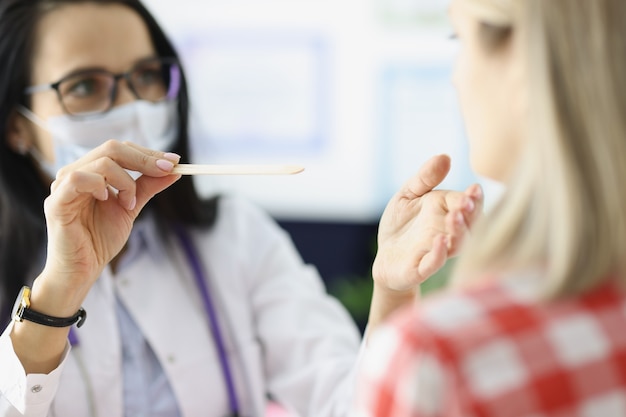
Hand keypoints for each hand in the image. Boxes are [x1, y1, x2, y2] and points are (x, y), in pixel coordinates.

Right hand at [35, 140, 180, 312]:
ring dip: (125, 181)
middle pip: (112, 148)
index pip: (121, 149)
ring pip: (101, 162)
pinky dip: (99, 185)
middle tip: (167, 171)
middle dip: (144, 159)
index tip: (175, 162)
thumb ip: (148, 186)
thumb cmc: (101, 238)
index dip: (148, 153)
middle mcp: (76, 173)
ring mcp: (64, 185)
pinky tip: (108, 199)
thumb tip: (174, 169)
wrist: (83, 269)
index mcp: (92, 171)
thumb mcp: (131, 206)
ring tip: (130, 204)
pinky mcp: (57, 202)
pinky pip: (77, 179)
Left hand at [372, 154, 482, 292]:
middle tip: (468, 202)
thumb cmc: (400, 225)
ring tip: (455, 217)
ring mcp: (436, 251)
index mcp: (447, 212)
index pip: (468, 204)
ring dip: (459, 232)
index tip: (473, 190)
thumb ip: (424, 178)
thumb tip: (444, 156)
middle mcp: (448, 232)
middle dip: (472, 214)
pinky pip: (434, 263)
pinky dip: (439, 254)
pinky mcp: (420, 269)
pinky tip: (440, 240)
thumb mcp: (408, 195)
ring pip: (457, 245)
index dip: (473, 198)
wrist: (384, 257)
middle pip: (470, 225)